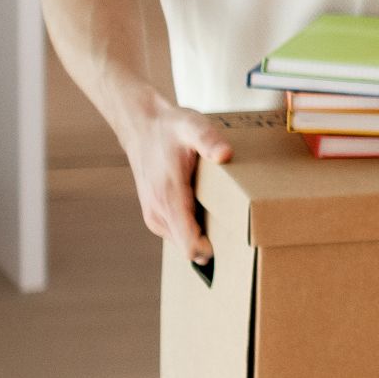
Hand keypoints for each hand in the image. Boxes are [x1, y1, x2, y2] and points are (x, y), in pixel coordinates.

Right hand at [120, 98, 234, 263]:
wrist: (143, 127)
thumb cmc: (171, 129)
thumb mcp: (193, 127)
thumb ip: (209, 141)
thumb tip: (225, 154)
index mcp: (168, 197)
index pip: (189, 244)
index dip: (211, 250)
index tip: (232, 244)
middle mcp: (158, 212)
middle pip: (189, 249)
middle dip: (212, 244)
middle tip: (235, 229)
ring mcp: (154, 215)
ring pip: (183, 243)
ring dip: (202, 237)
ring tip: (222, 217)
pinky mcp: (154, 214)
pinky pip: (178, 233)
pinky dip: (193, 229)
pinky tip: (206, 210)